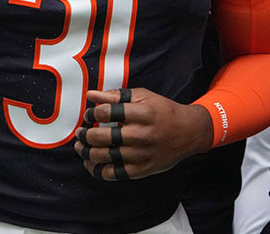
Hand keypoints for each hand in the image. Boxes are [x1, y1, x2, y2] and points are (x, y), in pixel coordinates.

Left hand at [73, 87, 212, 180]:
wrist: (189, 132)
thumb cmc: (163, 111)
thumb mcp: (143, 96)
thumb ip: (116, 95)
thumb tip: (91, 95)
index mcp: (142, 113)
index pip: (106, 113)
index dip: (92, 114)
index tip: (89, 115)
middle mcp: (141, 135)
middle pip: (102, 137)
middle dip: (85, 134)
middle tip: (80, 132)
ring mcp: (141, 154)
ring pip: (104, 156)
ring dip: (86, 152)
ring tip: (80, 146)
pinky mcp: (141, 170)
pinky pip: (113, 173)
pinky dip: (97, 170)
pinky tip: (90, 163)